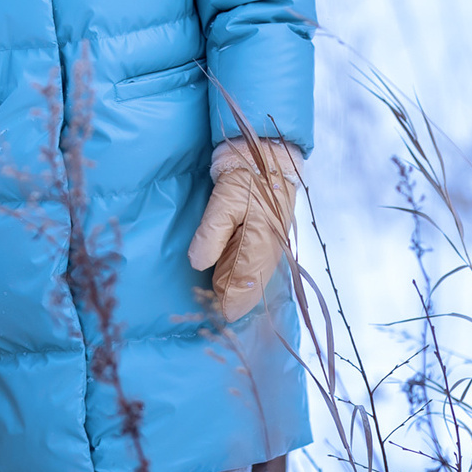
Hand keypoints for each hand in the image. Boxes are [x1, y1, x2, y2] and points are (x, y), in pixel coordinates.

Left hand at [186, 140, 301, 320]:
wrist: (269, 159)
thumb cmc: (246, 179)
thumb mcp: (224, 202)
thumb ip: (211, 234)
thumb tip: (199, 264)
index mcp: (261, 247)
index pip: (243, 287)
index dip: (226, 303)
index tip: (210, 312)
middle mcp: (270, 254)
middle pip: (250, 290)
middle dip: (230, 301)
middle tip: (208, 311)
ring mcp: (271, 249)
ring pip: (254, 283)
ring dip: (236, 293)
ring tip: (216, 302)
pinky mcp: (269, 243)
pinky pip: (257, 272)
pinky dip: (243, 281)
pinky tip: (229, 284)